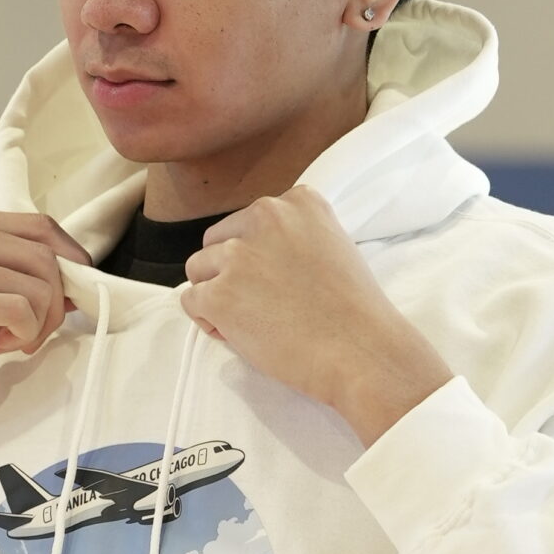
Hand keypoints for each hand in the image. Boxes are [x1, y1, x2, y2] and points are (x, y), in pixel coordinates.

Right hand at [0, 202, 95, 425]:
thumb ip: (3, 277)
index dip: (69, 264)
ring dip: (39, 323)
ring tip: (8, 342)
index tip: (65, 300)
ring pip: (37, 283)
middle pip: (46, 254)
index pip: (39, 226)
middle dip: (57, 301)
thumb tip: (69, 284)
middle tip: (31, 333)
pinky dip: (23, 334)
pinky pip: (18, 309)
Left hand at [180, 185, 455, 445]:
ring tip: (252, 321)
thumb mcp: (333, 247)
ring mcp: (238, 255)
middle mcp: (265, 216)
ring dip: (216, 296)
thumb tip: (256, 255)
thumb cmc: (354, 312)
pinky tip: (241, 334)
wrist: (362, 351)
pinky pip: (191, 302)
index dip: (256, 257)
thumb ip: (293, 238)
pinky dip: (208, 321)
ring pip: (198, 270)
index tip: (280, 283)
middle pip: (217, 242)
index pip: (250, 223)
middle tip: (262, 305)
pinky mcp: (220, 294)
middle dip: (229, 273)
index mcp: (297, 201)